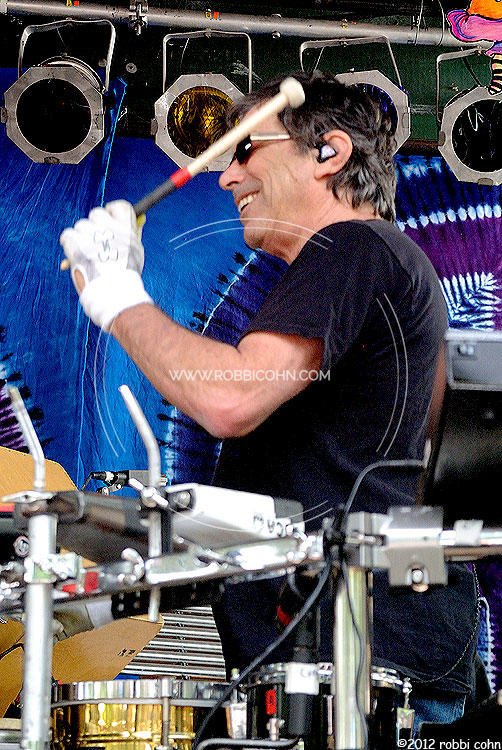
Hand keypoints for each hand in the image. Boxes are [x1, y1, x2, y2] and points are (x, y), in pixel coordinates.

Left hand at [60, 200, 151, 330]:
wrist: (113, 295)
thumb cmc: (126, 278)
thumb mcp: (135, 253)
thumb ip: (132, 235)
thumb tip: (139, 220)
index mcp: (127, 228)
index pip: (119, 206)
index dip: (112, 212)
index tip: (108, 221)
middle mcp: (110, 226)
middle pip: (97, 213)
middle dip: (94, 227)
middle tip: (96, 245)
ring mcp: (91, 233)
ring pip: (80, 226)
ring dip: (81, 239)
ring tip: (88, 258)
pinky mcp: (75, 241)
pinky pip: (67, 235)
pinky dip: (69, 246)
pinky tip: (75, 258)